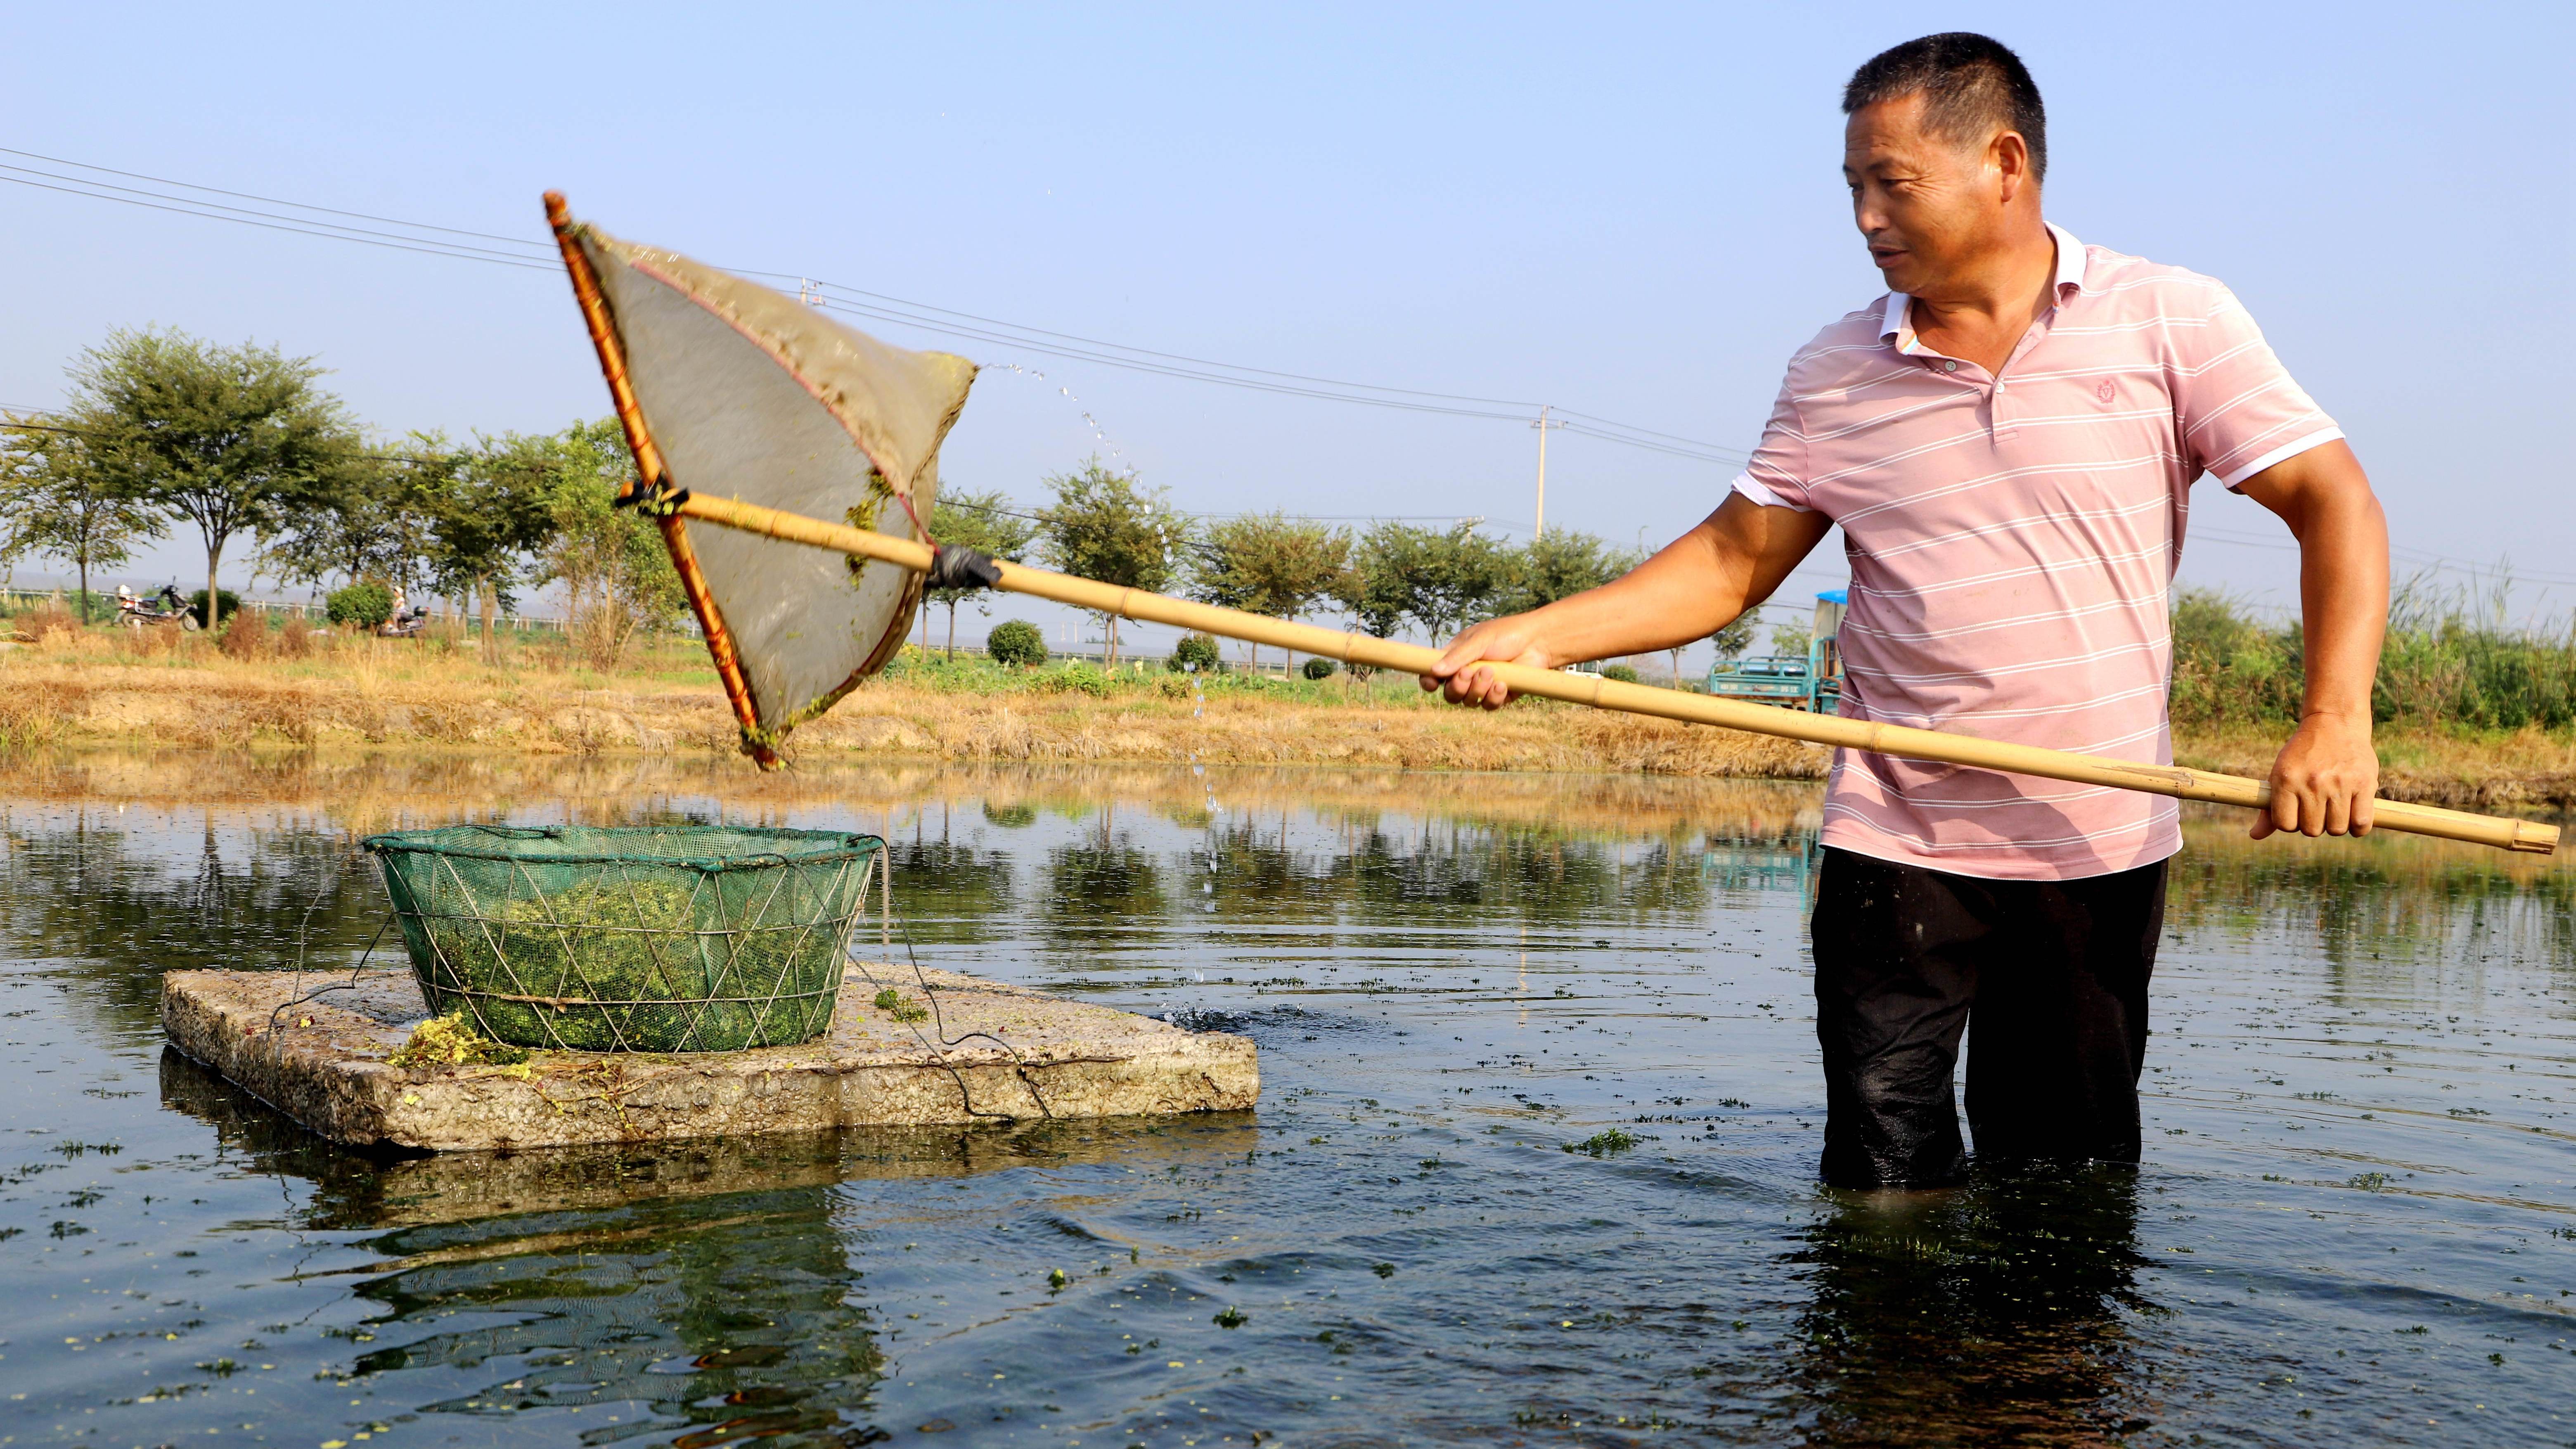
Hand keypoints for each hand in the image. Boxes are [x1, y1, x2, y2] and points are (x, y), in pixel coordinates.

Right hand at [1422, 615, 1554, 708]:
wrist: (1539, 642)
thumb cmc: (1507, 634)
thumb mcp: (1480, 640)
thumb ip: (1458, 656)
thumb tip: (1434, 671)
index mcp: (1457, 657)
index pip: (1434, 674)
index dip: (1429, 682)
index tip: (1432, 684)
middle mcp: (1467, 674)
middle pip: (1450, 694)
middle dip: (1457, 687)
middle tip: (1469, 673)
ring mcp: (1483, 686)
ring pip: (1468, 702)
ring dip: (1477, 690)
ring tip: (1492, 672)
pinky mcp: (1500, 696)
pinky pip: (1488, 706)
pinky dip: (1493, 697)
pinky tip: (1503, 684)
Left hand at [2253, 711, 2378, 838]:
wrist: (2335, 723)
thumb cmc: (2303, 754)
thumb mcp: (2280, 774)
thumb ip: (2269, 807)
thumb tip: (2254, 836)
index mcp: (2287, 780)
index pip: (2284, 824)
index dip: (2290, 823)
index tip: (2296, 813)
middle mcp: (2312, 782)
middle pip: (2311, 830)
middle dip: (2313, 824)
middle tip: (2317, 808)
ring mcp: (2340, 783)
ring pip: (2336, 829)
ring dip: (2335, 825)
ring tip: (2334, 809)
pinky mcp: (2365, 783)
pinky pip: (2361, 823)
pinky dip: (2358, 827)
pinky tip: (2353, 816)